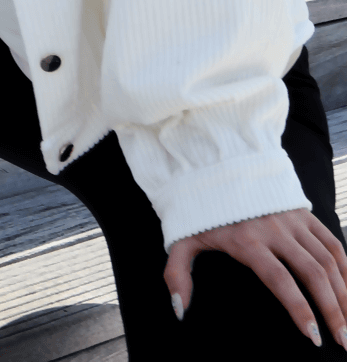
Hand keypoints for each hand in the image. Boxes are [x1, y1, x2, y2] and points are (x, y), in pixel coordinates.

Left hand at [165, 208, 346, 347]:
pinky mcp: (303, 211)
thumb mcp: (182, 238)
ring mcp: (292, 219)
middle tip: (344, 342)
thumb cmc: (201, 210)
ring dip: (345, 294)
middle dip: (333, 311)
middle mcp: (275, 230)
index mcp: (247, 241)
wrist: (215, 164)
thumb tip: (179, 310)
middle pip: (313, 273)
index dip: (299, 310)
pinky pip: (332, 242)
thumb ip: (177, 274)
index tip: (313, 338)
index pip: (280, 280)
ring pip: (329, 260)